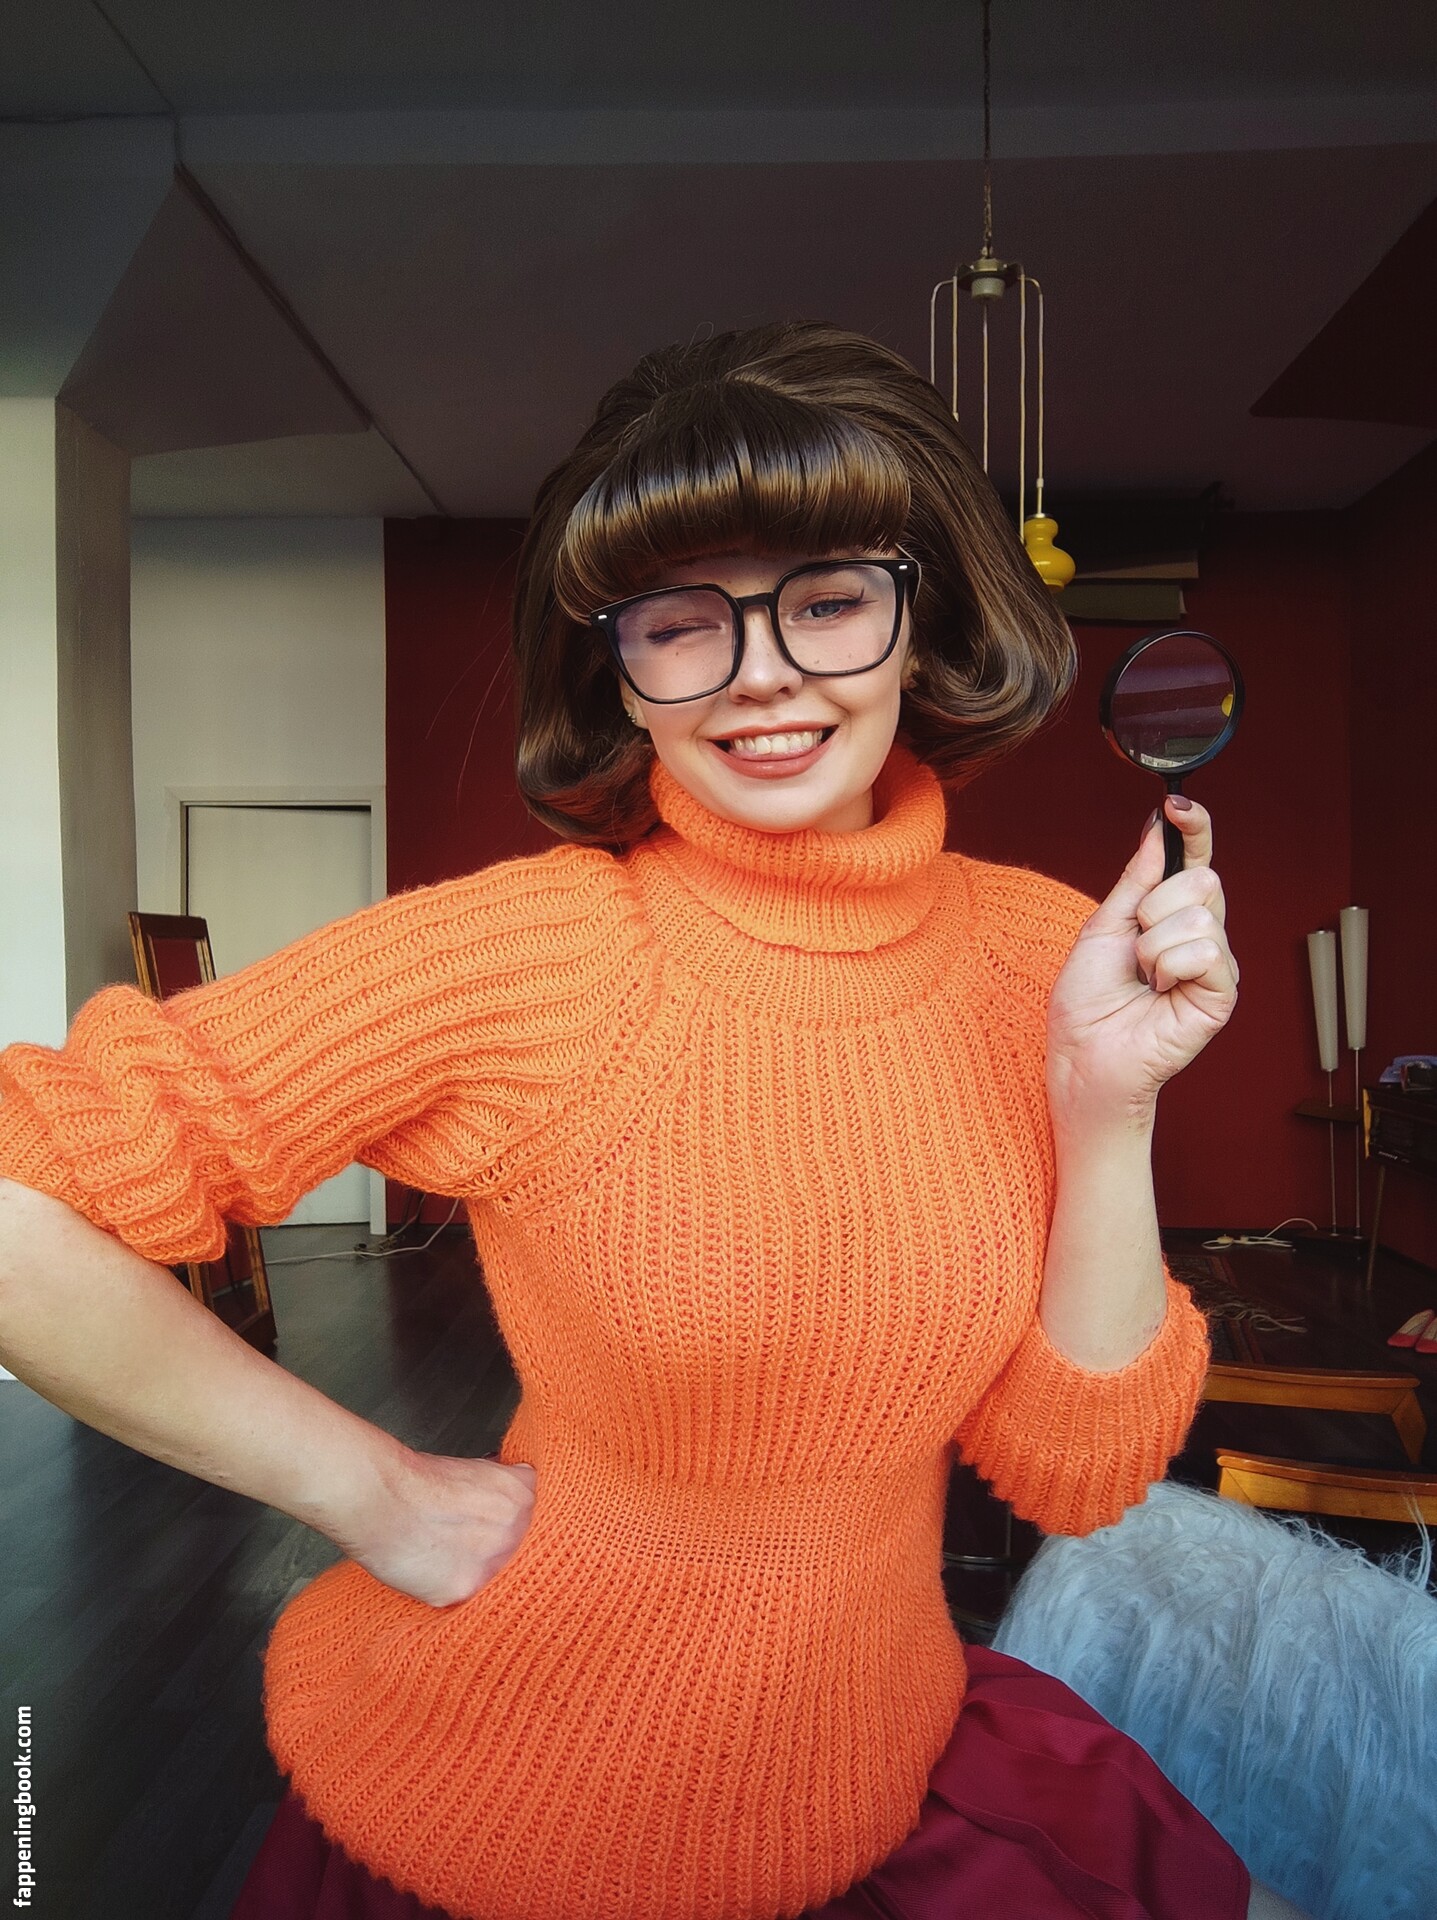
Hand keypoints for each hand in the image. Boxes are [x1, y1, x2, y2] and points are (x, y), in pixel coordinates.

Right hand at [339, 1450, 537, 1607]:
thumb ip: (498, 1487)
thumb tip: (508, 1493)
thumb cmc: (415, 1481)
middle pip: (520, 1546)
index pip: (535, 1514)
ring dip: (479, 1568)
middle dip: (499, 1544)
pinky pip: (468, 1596)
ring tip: (450, 1555)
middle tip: (471, 1541)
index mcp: (518, 1495)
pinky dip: (452, 1585)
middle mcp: (512, 1531)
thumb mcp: (472, 1470)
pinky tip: (435, 1570)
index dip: (514, 1520)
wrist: (378, 1498)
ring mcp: (490, 1564)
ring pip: (496, 1574)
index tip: (501, 1526)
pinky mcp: (463, 1590)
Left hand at [1046, 795, 1238, 1133]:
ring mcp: (1216, 964)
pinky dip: (1170, 967)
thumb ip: (1135, 879)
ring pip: (1199, 915)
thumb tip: (1158, 828)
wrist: (1082, 1055)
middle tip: (1135, 948)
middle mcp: (1201, 935)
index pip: (1196, 859)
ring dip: (1153, 946)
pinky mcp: (1223, 994)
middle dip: (1153, 908)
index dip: (1196, 828)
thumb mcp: (1103, 926)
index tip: (1179, 805)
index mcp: (1170, 915)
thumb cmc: (1087, 1002)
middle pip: (1202, 880)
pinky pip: (1207, 951)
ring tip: (1144, 978)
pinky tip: (1160, 992)